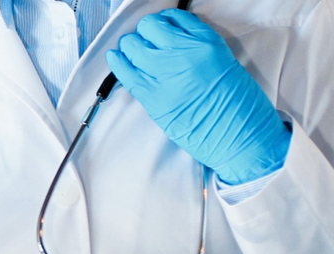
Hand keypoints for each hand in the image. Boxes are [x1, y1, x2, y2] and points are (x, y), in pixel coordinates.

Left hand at [106, 9, 289, 184]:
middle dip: (145, 32)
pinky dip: (118, 62)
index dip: (163, 22)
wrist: (238, 135)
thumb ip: (197, 43)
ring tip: (134, 51)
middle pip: (148, 28)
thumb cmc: (237, 102)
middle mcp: (183, 55)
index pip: (172, 18)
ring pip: (132, 47)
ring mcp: (164, 75)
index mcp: (205, 43)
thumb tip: (174, 31)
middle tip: (148, 41)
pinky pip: (124, 72)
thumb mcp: (224, 60)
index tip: (161, 28)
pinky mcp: (151, 97)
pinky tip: (116, 57)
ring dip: (131, 46)